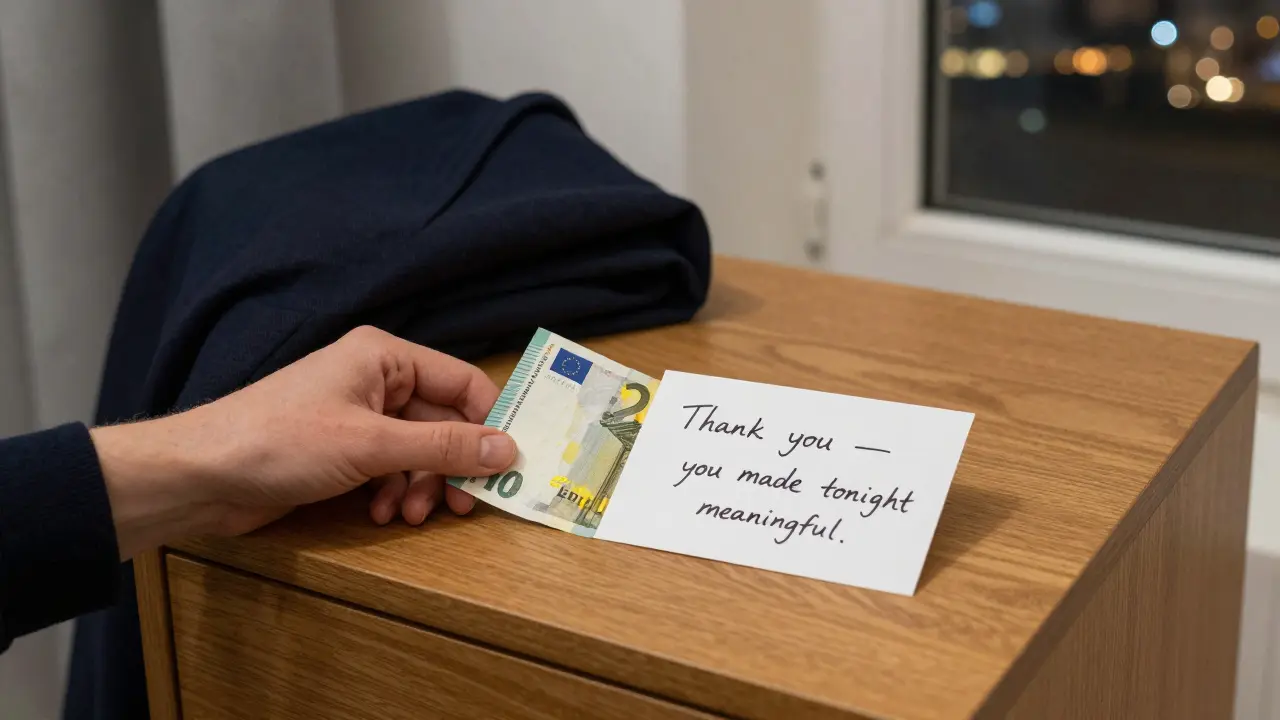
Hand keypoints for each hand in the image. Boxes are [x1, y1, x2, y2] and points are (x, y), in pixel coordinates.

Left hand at [89, 326, 516, 559]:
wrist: (201, 476)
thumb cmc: (281, 442)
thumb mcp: (371, 445)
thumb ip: (444, 448)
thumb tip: (509, 450)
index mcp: (385, 357)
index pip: (462, 383)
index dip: (489, 422)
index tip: (509, 466)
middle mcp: (375, 380)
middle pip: (442, 423)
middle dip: (450, 466)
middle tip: (462, 505)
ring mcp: (357, 415)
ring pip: (417, 451)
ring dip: (420, 486)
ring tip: (409, 514)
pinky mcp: (341, 449)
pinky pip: (389, 468)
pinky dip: (392, 492)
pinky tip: (379, 513)